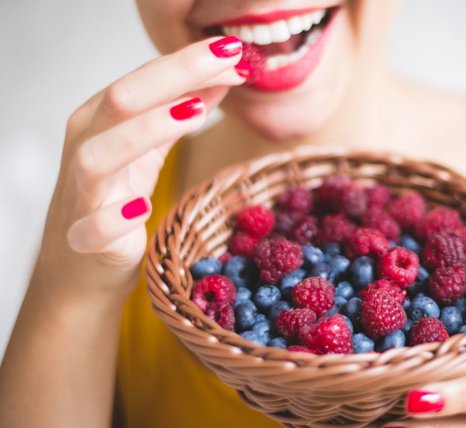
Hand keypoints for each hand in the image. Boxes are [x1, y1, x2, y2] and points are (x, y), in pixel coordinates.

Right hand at [34, 35, 244, 302]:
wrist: (80, 263)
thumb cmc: (114, 197)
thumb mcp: (150, 147)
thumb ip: (179, 111)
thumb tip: (222, 75)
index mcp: (101, 120)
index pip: (142, 79)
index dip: (189, 63)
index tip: (234, 52)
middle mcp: (86, 146)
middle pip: (121, 101)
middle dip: (177, 76)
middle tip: (229, 63)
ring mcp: (81, 194)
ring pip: (98, 155)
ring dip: (146, 131)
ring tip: (195, 113)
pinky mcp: (84, 240)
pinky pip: (91, 228)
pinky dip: (112, 218)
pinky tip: (140, 209)